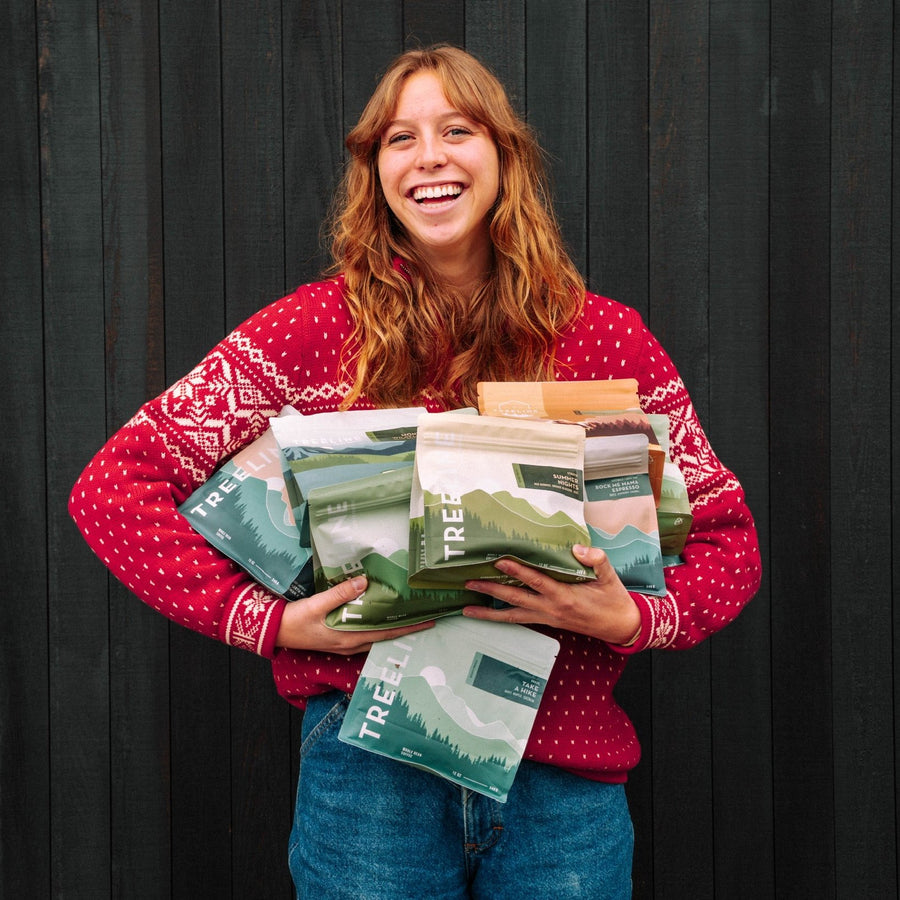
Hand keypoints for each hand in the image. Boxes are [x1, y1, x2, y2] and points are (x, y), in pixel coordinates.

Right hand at [275, 576, 433, 654]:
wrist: (274, 631)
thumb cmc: (295, 620)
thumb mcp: (317, 604)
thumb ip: (340, 594)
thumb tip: (364, 582)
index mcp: (349, 637)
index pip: (385, 633)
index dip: (407, 628)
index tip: (427, 622)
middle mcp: (350, 644)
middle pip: (384, 637)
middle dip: (404, 629)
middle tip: (424, 618)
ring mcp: (344, 643)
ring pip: (375, 637)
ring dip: (391, 628)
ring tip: (407, 617)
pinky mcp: (337, 639)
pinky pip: (364, 635)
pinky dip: (376, 627)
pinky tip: (379, 617)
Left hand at [462, 544, 641, 644]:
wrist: (620, 626)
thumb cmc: (613, 600)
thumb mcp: (610, 577)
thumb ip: (596, 560)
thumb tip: (577, 548)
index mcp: (565, 597)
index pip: (536, 582)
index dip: (517, 571)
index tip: (499, 561)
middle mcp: (550, 609)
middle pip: (515, 600)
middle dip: (490, 591)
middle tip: (469, 583)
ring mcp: (546, 617)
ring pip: (512, 616)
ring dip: (488, 613)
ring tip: (466, 609)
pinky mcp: (546, 621)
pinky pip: (519, 619)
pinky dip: (501, 617)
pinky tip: (487, 614)